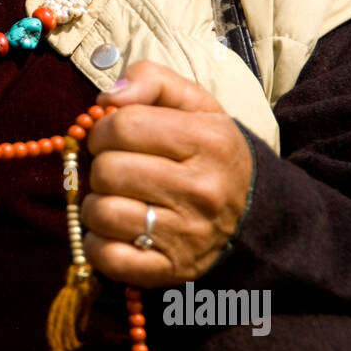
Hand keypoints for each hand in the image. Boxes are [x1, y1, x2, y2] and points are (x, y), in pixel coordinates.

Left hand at [81, 60, 253, 287]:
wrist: (254, 214)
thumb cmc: (211, 152)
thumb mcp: (195, 104)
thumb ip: (152, 80)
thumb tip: (107, 97)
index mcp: (208, 140)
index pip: (123, 126)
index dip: (103, 129)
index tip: (110, 138)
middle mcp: (200, 189)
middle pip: (107, 171)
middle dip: (101, 167)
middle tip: (117, 170)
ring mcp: (186, 234)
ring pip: (100, 213)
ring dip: (96, 205)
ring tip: (117, 200)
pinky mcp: (169, 270)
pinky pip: (106, 256)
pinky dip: (97, 244)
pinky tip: (114, 232)